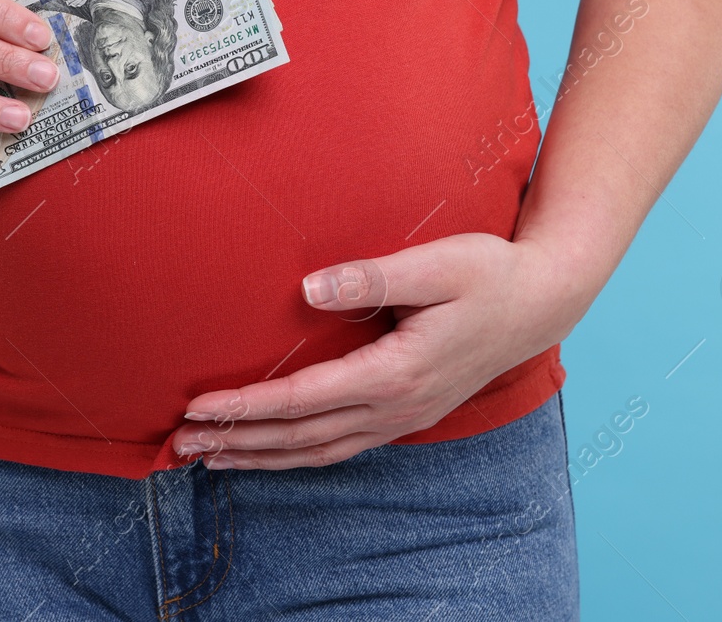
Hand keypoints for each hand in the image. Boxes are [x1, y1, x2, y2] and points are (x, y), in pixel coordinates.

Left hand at [174, 233, 595, 469]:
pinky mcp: (405, 414)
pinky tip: (268, 452)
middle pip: (302, 437)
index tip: (199, 407)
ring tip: (208, 458)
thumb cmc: (488, 274)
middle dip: (238, 441)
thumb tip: (309, 290)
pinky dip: (296, 455)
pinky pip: (339, 446)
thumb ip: (370, 278)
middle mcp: (396, 407)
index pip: (304, 399)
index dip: (247, 406)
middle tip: (179, 443)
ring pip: (318, 451)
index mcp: (396, 373)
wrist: (542, 301)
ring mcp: (402, 417)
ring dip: (261, 456)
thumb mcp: (435, 264)